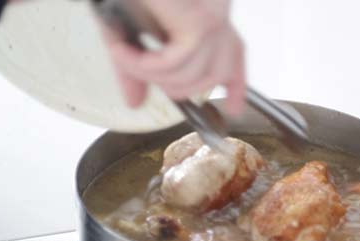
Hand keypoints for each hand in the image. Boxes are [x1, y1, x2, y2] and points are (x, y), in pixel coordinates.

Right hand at [102, 0, 245, 115]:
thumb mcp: (127, 33)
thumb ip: (137, 70)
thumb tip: (134, 102)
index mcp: (210, 14)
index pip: (235, 54)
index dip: (236, 85)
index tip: (232, 109)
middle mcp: (217, 11)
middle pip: (214, 74)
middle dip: (174, 88)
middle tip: (138, 73)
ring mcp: (213, 12)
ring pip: (195, 74)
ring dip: (151, 76)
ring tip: (123, 57)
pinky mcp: (198, 16)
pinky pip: (178, 60)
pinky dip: (146, 65)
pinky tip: (124, 51)